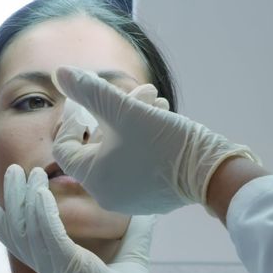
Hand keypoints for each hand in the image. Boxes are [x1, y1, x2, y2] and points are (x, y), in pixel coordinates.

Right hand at [0, 165, 195, 272]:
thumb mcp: (133, 256)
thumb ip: (133, 232)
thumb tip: (142, 208)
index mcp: (64, 272)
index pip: (29, 243)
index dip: (11, 221)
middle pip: (22, 234)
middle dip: (14, 201)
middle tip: (12, 171)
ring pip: (30, 233)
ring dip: (25, 200)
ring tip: (25, 172)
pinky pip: (51, 239)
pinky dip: (43, 214)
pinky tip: (40, 193)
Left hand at [52, 66, 259, 215]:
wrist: (212, 171)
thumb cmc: (165, 142)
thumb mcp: (125, 110)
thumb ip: (90, 91)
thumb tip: (60, 73)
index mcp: (94, 179)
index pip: (65, 147)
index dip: (75, 118)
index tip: (93, 100)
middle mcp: (108, 195)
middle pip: (99, 145)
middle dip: (115, 112)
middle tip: (138, 91)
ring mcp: (132, 199)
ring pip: (120, 152)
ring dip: (134, 121)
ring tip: (157, 101)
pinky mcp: (153, 197)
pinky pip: (137, 164)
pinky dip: (144, 141)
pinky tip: (163, 118)